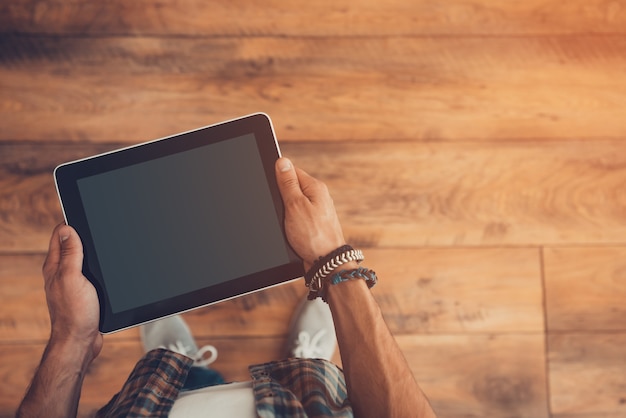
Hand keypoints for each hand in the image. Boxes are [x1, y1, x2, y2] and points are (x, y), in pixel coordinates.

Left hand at [42, 224, 102, 359]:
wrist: (80, 342)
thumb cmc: (74, 313)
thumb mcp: (72, 278)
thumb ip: (70, 254)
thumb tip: (67, 228)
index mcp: (55, 266)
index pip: (60, 234)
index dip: (72, 221)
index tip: (87, 212)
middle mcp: (61, 272)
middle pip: (72, 244)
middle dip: (83, 232)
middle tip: (98, 222)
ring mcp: (72, 283)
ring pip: (83, 259)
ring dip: (93, 251)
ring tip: (103, 240)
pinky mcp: (84, 293)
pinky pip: (91, 273)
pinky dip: (98, 267)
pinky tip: (108, 268)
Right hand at [275, 158, 346, 270]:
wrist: (325, 263)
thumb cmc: (313, 236)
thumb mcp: (295, 205)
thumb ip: (288, 183)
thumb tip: (282, 161)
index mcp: (315, 187)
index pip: (291, 171)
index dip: (278, 178)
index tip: (271, 188)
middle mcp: (318, 197)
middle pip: (291, 188)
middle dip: (280, 197)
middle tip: (280, 210)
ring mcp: (316, 212)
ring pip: (291, 205)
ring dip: (284, 213)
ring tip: (286, 224)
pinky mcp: (312, 225)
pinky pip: (296, 218)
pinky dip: (289, 223)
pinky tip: (289, 231)